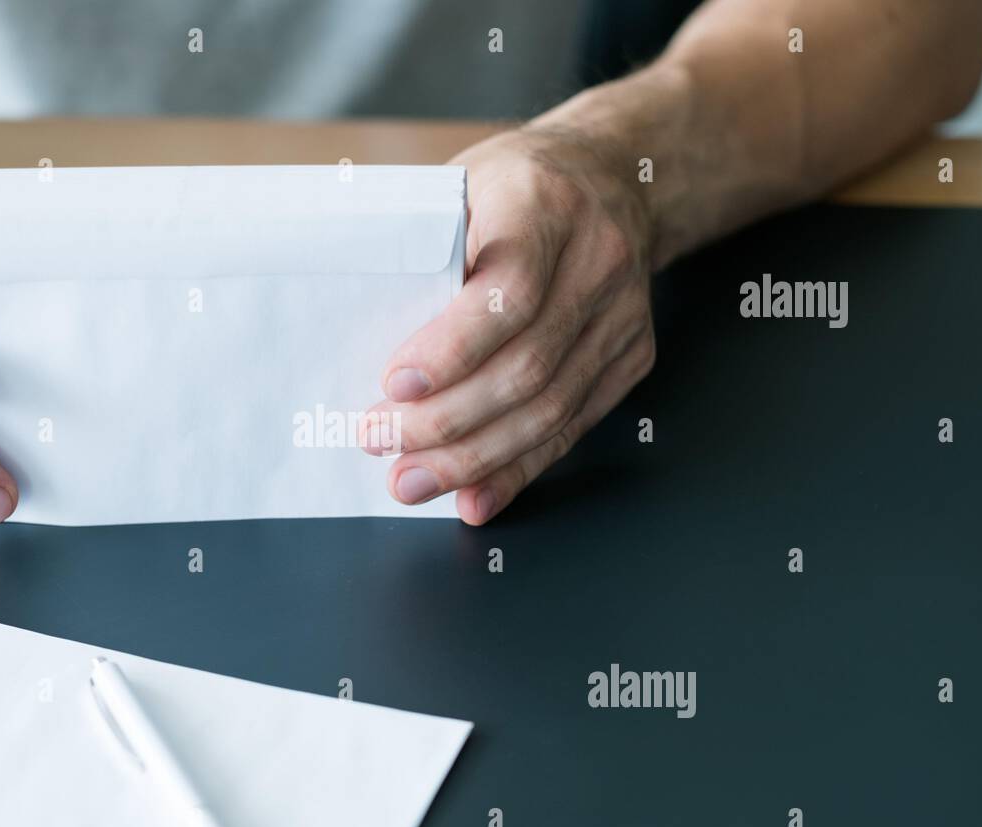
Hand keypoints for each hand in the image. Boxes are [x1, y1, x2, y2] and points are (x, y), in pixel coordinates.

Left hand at [360, 126, 655, 523]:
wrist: (618, 176)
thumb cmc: (515, 184)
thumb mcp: (461, 184)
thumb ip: (421, 247)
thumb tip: (351, 329)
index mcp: (544, 204)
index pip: (508, 292)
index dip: (452, 349)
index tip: (393, 385)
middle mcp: (597, 260)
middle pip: (527, 365)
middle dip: (448, 420)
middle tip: (381, 442)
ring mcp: (622, 314)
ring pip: (551, 407)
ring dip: (476, 457)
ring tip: (413, 480)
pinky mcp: (630, 356)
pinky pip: (573, 426)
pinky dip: (519, 468)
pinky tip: (475, 496)